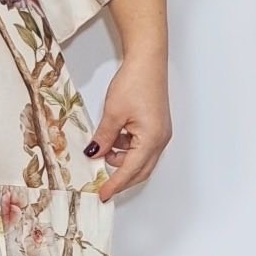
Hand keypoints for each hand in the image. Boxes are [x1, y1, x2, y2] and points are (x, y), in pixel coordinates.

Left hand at [87, 52, 172, 201]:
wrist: (147, 61)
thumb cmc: (135, 82)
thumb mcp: (113, 113)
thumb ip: (104, 138)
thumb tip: (94, 154)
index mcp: (151, 139)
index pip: (130, 170)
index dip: (115, 184)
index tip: (103, 195)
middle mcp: (160, 140)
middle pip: (140, 171)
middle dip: (121, 178)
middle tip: (102, 184)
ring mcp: (160, 133)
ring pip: (141, 159)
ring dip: (122, 160)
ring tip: (104, 147)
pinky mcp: (156, 126)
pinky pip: (141, 147)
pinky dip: (127, 149)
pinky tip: (114, 137)